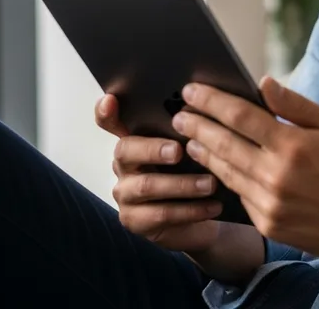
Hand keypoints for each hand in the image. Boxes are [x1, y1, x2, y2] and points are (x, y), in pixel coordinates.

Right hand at [95, 93, 223, 253]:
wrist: (200, 215)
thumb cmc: (194, 171)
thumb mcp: (192, 147)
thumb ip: (189, 127)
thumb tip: (204, 104)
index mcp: (136, 138)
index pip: (110, 121)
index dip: (105, 111)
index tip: (110, 100)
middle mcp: (124, 163)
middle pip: (125, 150)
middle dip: (153, 149)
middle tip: (179, 150)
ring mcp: (125, 193)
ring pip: (146, 185)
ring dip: (182, 184)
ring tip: (210, 183)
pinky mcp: (134, 220)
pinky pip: (160, 214)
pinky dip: (190, 210)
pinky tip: (213, 206)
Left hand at [172, 77, 318, 267]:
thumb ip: (296, 105)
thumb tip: (264, 83)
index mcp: (293, 146)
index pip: (240, 116)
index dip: (212, 101)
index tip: (192, 90)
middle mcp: (276, 176)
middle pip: (223, 144)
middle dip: (197, 125)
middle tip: (178, 113)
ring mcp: (270, 204)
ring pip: (225, 172)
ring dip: (204, 152)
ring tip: (189, 137)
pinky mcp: (269, 224)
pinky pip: (239, 195)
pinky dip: (225, 177)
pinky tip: (216, 166)